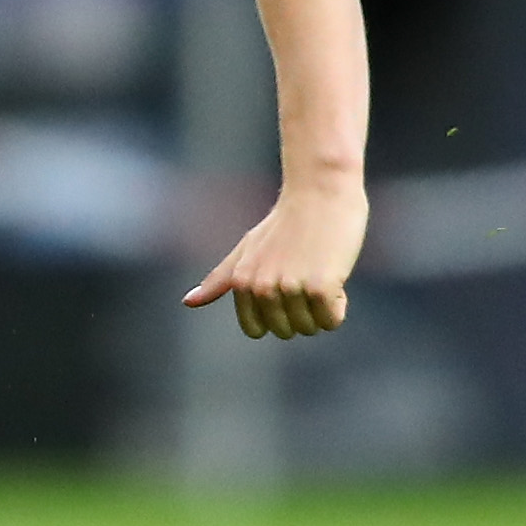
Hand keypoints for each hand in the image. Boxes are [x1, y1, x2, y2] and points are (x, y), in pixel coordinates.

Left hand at [183, 177, 363, 338]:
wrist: (320, 194)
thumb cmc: (285, 224)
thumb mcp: (247, 250)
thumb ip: (220, 279)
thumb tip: (187, 303)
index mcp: (240, 282)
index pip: (256, 330)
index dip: (276, 314)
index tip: (283, 285)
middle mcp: (261, 288)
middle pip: (286, 331)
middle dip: (301, 311)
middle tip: (305, 273)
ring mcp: (289, 288)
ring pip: (310, 328)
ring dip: (321, 306)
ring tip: (318, 269)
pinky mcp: (319, 287)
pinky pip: (331, 321)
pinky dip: (338, 304)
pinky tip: (333, 273)